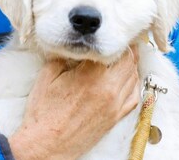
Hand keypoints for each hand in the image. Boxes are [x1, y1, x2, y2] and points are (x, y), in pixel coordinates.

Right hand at [8, 48, 139, 159]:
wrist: (47, 146)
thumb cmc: (44, 113)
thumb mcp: (48, 76)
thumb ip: (63, 56)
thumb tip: (74, 44)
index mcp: (91, 76)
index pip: (113, 50)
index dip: (114, 39)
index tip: (111, 32)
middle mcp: (109, 90)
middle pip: (128, 62)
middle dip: (126, 49)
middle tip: (119, 41)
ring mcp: (115, 106)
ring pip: (134, 77)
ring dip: (130, 64)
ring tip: (123, 56)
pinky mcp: (115, 118)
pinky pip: (134, 96)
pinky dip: (133, 83)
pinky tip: (127, 78)